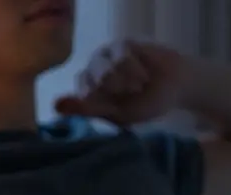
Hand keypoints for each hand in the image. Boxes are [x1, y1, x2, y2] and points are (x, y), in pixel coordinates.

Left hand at [54, 40, 188, 125]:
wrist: (175, 88)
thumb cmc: (144, 104)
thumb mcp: (115, 114)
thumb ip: (87, 109)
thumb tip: (55, 106)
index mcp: (85, 91)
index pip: (82, 96)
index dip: (104, 103)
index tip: (119, 107)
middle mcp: (90, 72)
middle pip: (93, 84)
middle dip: (117, 94)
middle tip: (131, 94)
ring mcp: (104, 56)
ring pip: (105, 71)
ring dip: (127, 83)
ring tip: (138, 86)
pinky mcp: (120, 44)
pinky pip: (121, 57)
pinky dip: (135, 71)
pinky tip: (144, 76)